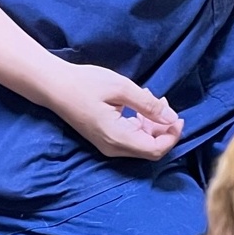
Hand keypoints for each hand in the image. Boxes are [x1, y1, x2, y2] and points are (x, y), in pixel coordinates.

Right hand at [45, 63, 183, 160]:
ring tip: (150, 101)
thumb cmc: (85, 84)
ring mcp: (108, 147)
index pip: (156, 150)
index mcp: (118, 138)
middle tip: (163, 105)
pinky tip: (138, 106)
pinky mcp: (105, 141)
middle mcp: (114, 149)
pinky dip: (141, 125)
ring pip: (142, 145)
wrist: (55, 87)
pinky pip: (131, 139)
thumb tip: (171, 117)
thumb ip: (148, 104)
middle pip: (151, 150)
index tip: (178, 117)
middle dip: (163, 131)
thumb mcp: (120, 88)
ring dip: (152, 126)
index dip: (172, 136)